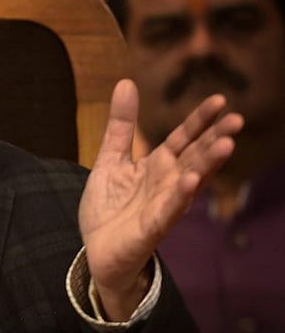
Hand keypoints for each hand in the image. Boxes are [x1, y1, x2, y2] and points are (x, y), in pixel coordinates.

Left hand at [79, 79, 242, 319]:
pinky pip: (169, 211)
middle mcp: (167, 184)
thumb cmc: (110, 206)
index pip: (184, 138)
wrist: (95, 249)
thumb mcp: (111, 158)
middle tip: (237, 120)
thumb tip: (126, 83)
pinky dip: (180, 197)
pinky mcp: (151, 228)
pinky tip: (191, 182)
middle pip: (195, 157)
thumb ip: (121, 125)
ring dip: (207, 165)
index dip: (199, 120)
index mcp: (158, 166)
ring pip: (190, 183)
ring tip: (225, 146)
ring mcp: (163, 206)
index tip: (219, 100)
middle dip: (214, 139)